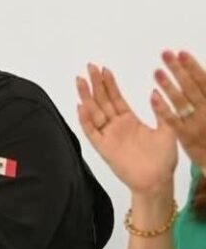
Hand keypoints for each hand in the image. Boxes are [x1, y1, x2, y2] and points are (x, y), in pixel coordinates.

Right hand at [77, 63, 176, 195]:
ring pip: (94, 112)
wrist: (156, 180)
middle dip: (95, 84)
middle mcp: (116, 127)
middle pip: (102, 101)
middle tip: (89, 67)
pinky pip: (92, 132)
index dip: (110, 84)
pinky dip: (85, 120)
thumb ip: (160, 111)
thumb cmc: (163, 159)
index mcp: (129, 121)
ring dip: (86, 96)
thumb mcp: (167, 130)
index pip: (116, 98)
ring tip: (80, 80)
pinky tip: (81, 106)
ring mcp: (108, 136)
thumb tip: (154, 91)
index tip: (104, 69)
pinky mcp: (103, 148)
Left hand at [150, 50, 205, 170]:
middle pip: (191, 87)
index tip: (181, 53)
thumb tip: (198, 76)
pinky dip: (164, 108)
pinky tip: (153, 96)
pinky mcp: (185, 136)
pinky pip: (173, 120)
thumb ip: (204, 94)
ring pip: (181, 101)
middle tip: (166, 54)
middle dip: (179, 69)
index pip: (204, 81)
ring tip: (157, 71)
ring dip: (169, 85)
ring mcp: (196, 123)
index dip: (192, 66)